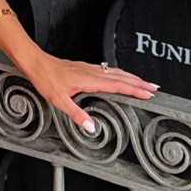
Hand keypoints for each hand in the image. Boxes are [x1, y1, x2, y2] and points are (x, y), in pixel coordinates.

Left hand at [18, 46, 157, 133]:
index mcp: (89, 79)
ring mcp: (89, 68)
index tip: (148, 93)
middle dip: (139, 83)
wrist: (36, 63)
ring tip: (143, 83)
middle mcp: (92, 72)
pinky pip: (108, 70)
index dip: (134, 89)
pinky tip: (120, 77)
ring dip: (132, 77)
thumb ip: (77, 114)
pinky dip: (120, 74)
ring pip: (116, 72)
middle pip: (122, 77)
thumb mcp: (59, 101)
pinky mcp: (85, 67)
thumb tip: (91, 127)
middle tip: (155, 88)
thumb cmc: (46, 79)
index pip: (118, 85)